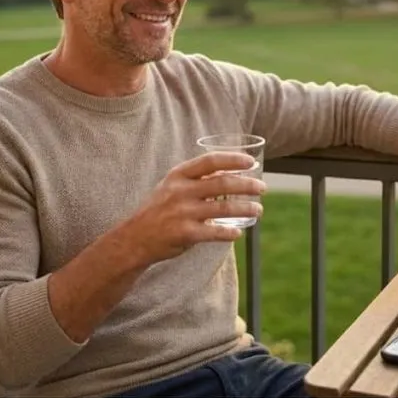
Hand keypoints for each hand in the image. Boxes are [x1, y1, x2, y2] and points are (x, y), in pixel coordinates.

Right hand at [120, 151, 265, 263]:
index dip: (233, 159)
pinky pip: (215, 232)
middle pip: (223, 183)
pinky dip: (230, 232)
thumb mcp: (171, 186)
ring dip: (246, 208)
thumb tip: (228, 173)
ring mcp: (183, 213)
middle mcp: (181, 191)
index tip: (251, 162)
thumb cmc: (159, 210)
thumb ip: (195, 179)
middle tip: (263, 188)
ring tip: (259, 210)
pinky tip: (239, 232)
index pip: (210, 161)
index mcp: (179, 175)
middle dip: (248, 185)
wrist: (135, 238)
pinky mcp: (185, 234)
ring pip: (224, 207)